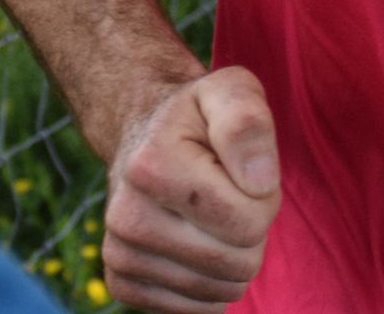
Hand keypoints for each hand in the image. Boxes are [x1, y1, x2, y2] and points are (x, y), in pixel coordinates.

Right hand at [101, 66, 281, 310]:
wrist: (145, 135)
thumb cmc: (200, 115)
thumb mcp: (231, 91)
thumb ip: (248, 123)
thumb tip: (259, 183)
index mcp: (152, 166)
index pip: (248, 223)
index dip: (265, 198)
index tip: (245, 171)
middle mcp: (125, 216)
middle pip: (237, 262)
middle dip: (252, 229)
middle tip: (231, 193)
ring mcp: (119, 255)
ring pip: (220, 291)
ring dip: (234, 255)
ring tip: (215, 214)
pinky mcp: (121, 284)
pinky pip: (196, 309)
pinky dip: (211, 282)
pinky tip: (197, 242)